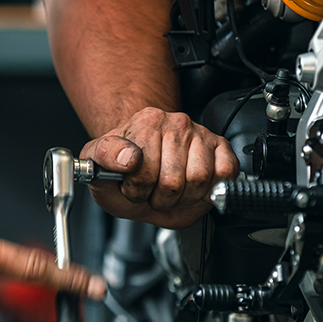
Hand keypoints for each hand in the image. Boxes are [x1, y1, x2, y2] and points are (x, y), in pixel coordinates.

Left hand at [80, 108, 238, 228]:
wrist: (142, 172)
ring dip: (184, 198)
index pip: (143, 170)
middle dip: (160, 199)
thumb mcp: (97, 165)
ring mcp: (200, 134)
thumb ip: (102, 157)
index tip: (132, 188)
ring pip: (199, 180)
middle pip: (173, 181)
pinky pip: (225, 172)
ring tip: (172, 193)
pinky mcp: (220, 147)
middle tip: (153, 193)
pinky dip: (211, 189)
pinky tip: (195, 188)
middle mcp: (176, 123)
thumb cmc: (123, 171)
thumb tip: (128, 158)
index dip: (136, 190)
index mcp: (145, 122)